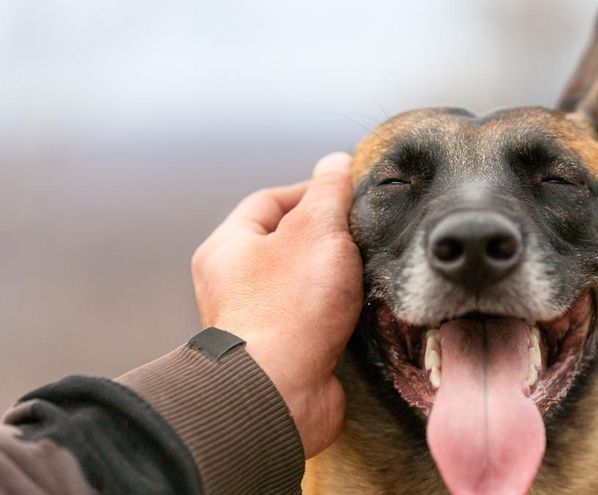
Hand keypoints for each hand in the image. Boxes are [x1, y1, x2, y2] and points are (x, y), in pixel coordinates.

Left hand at [191, 152, 362, 457]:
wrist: (280, 393)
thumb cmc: (290, 308)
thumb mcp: (317, 230)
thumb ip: (329, 191)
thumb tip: (336, 161)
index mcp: (229, 247)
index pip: (270, 201)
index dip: (312, 191)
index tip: (349, 194)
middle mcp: (236, 284)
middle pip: (289, 243)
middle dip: (330, 238)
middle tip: (363, 235)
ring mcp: (260, 320)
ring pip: (306, 283)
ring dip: (338, 279)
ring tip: (368, 273)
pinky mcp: (286, 352)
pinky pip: (317, 320)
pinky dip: (341, 313)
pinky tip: (364, 310)